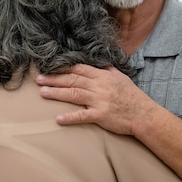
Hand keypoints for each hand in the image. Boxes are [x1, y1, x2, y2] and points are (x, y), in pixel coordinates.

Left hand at [37, 64, 156, 135]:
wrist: (143, 113)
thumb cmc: (132, 96)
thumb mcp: (121, 77)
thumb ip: (107, 69)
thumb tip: (99, 62)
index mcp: (103, 76)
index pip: (79, 68)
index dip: (63, 67)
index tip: (50, 67)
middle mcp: (99, 86)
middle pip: (73, 80)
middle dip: (54, 79)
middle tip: (39, 79)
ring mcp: (100, 100)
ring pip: (74, 94)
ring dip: (57, 93)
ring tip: (42, 93)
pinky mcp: (101, 115)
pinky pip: (83, 116)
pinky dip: (70, 117)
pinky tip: (58, 119)